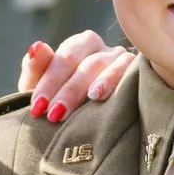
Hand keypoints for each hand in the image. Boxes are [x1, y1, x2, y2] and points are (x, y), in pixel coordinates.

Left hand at [18, 30, 136, 122]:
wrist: (89, 128)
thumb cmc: (59, 102)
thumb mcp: (42, 89)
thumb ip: (36, 70)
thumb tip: (36, 47)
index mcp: (77, 46)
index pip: (64, 58)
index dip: (49, 82)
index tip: (37, 108)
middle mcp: (100, 48)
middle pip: (85, 63)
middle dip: (68, 90)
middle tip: (54, 114)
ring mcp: (120, 59)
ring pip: (106, 65)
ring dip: (95, 82)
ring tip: (88, 98)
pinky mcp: (138, 72)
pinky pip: (130, 71)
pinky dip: (115, 80)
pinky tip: (103, 94)